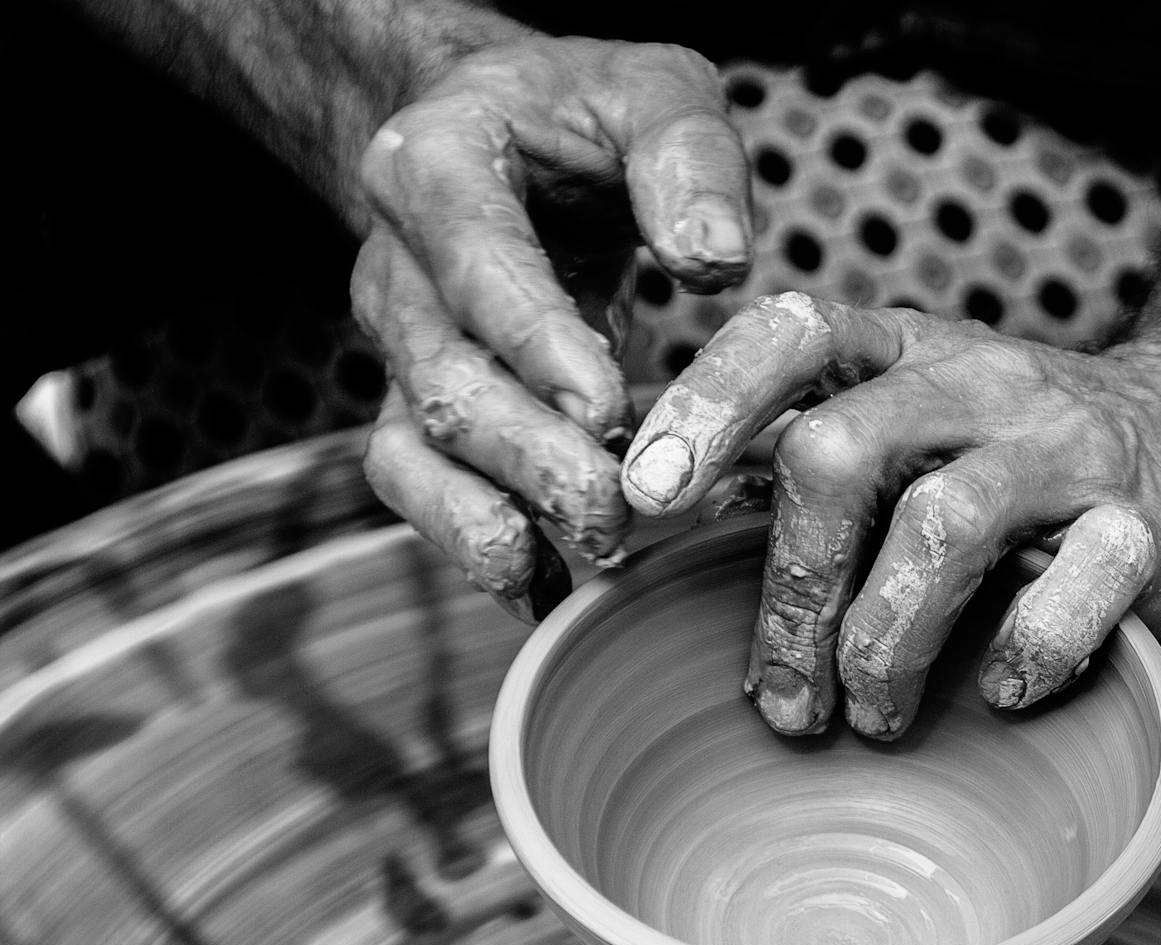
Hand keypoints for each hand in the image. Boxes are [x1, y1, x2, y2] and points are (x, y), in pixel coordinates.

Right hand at [352, 31, 751, 618]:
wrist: (500, 130)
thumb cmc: (584, 111)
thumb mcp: (653, 89)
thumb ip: (689, 156)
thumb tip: (716, 262)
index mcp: (436, 164)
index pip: (474, 260)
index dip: (534, 341)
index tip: (607, 409)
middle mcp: (396, 264)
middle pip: (442, 377)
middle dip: (529, 455)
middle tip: (618, 510)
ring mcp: (399, 346)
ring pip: (413, 448)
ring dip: (492, 518)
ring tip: (584, 558)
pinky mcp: (417, 406)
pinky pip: (419, 488)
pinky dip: (472, 545)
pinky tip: (543, 589)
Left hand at [622, 293, 1160, 738]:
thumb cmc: (1028, 457)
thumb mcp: (924, 422)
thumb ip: (814, 460)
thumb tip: (654, 524)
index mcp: (910, 351)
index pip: (790, 336)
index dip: (705, 407)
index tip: (641, 501)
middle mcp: (985, 384)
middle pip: (842, 452)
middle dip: (790, 590)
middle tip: (778, 697)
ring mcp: (1073, 452)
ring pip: (943, 529)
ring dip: (882, 645)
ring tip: (871, 718)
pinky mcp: (1153, 531)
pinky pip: (1070, 599)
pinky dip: (1017, 660)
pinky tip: (999, 695)